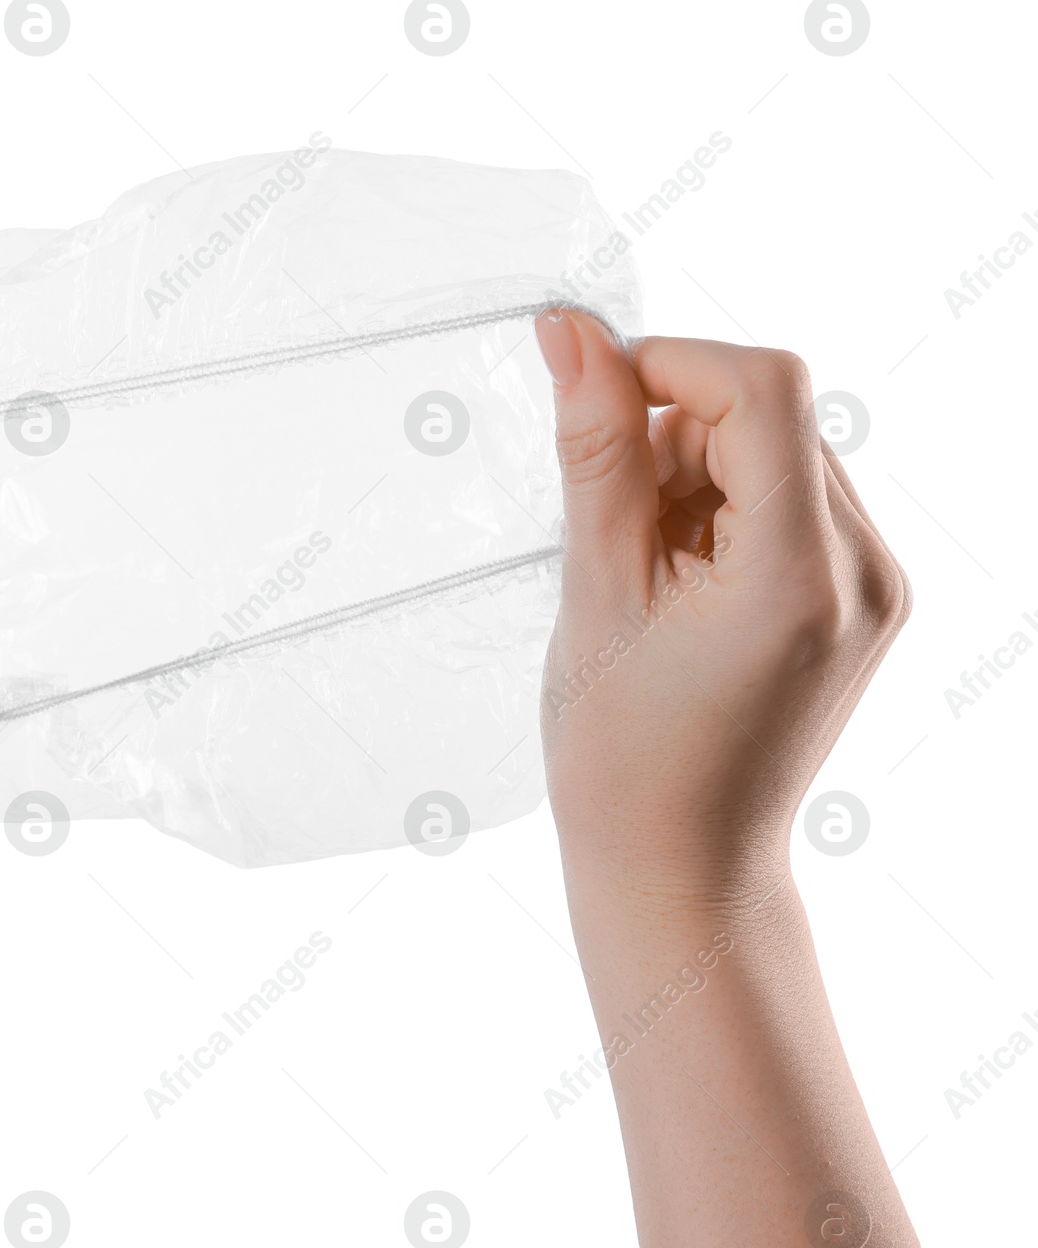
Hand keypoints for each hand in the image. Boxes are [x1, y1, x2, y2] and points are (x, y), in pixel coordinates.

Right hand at [531, 310, 916, 1245]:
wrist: (682, 868)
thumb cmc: (625, 761)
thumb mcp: (594, 593)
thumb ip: (595, 452)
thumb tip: (573, 333)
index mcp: (800, 573)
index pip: (760, 387)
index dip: (666, 364)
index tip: (591, 396)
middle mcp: (865, 570)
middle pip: (769, 416)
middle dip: (674, 441)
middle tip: (615, 537)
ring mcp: (876, 586)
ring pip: (778, 453)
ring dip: (696, 480)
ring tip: (650, 582)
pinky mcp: (864, 598)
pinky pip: (792, 500)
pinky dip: (725, 514)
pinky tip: (684, 591)